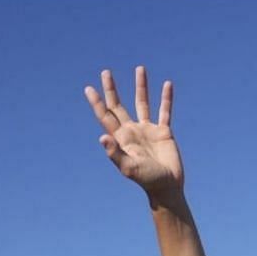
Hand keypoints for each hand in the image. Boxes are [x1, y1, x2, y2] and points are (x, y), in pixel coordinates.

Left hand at [85, 67, 183, 196]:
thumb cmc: (147, 179)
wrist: (167, 186)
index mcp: (121, 138)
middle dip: (111, 89)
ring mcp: (148, 130)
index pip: (106, 116)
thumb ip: (115, 153)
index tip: (89, 88)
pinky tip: (167, 84)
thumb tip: (102, 137)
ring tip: (140, 68)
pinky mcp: (164, 132)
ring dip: (141, 86)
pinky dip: (166, 98)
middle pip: (119, 105)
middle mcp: (132, 130)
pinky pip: (165, 111)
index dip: (97, 102)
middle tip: (105, 72)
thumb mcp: (128, 167)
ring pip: (142, 103)